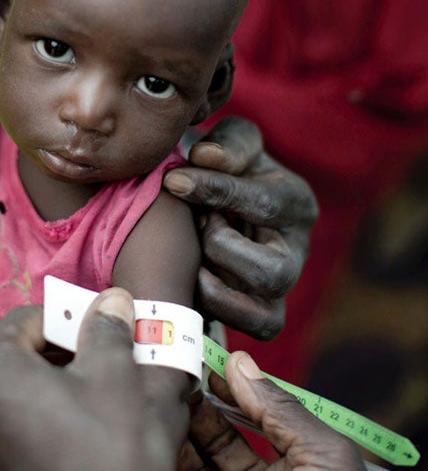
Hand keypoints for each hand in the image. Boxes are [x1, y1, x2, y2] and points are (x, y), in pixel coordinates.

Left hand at [0, 291, 187, 470]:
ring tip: (110, 410)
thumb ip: (108, 331)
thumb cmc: (107, 455)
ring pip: (27, 401)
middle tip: (119, 370)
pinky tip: (89, 448)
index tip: (113, 333)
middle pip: (27, 360)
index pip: (32, 318)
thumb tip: (111, 300)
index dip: (77, 319)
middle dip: (73, 360)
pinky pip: (24, 439)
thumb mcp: (119, 377)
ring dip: (66, 396)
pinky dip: (53, 432)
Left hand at [163, 117, 317, 339]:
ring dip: (215, 277)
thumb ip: (226, 145)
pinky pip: (258, 325)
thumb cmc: (224, 170)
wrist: (217, 205)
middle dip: (219, 246)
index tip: (172, 180)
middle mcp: (297, 248)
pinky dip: (220, 306)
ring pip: (263, 303)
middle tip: (192, 223)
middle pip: (271, 269)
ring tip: (191, 250)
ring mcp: (283, 284)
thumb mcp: (229, 145)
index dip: (215, 192)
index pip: (265, 205)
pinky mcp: (266, 311)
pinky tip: (192, 278)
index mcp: (296, 202)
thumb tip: (205, 156)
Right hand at [173, 352, 392, 470]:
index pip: (250, 419)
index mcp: (297, 470)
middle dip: (188, 415)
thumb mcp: (326, 458)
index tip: (191, 363)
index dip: (222, 391)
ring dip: (168, 450)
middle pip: (213, 446)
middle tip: (161, 386)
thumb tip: (240, 362)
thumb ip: (280, 409)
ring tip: (147, 420)